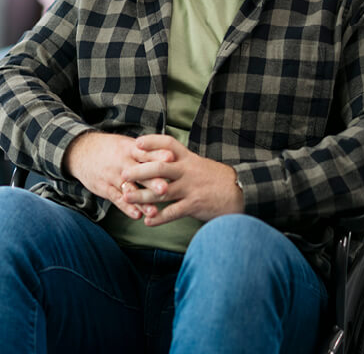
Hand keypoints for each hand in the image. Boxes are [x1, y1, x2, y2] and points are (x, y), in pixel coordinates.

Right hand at [63, 132, 174, 220]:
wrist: (81, 151)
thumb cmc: (111, 148)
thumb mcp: (126, 144)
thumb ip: (147, 151)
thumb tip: (173, 154)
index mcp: (129, 149)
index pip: (146, 152)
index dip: (158, 155)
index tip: (171, 158)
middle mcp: (122, 163)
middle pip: (139, 172)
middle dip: (152, 181)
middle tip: (165, 188)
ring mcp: (112, 176)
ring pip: (129, 189)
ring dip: (141, 200)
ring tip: (154, 211)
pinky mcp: (105, 188)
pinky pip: (116, 199)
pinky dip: (126, 208)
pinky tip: (137, 216)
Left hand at [121, 134, 243, 226]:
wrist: (240, 193)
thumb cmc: (216, 180)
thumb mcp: (199, 165)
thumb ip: (182, 163)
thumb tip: (163, 158)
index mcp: (189, 158)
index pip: (168, 143)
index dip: (152, 142)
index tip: (136, 143)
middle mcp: (188, 171)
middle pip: (159, 167)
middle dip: (139, 170)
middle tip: (123, 174)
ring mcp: (190, 188)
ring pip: (162, 191)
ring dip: (142, 195)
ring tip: (127, 197)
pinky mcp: (194, 204)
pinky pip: (173, 212)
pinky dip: (159, 217)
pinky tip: (147, 221)